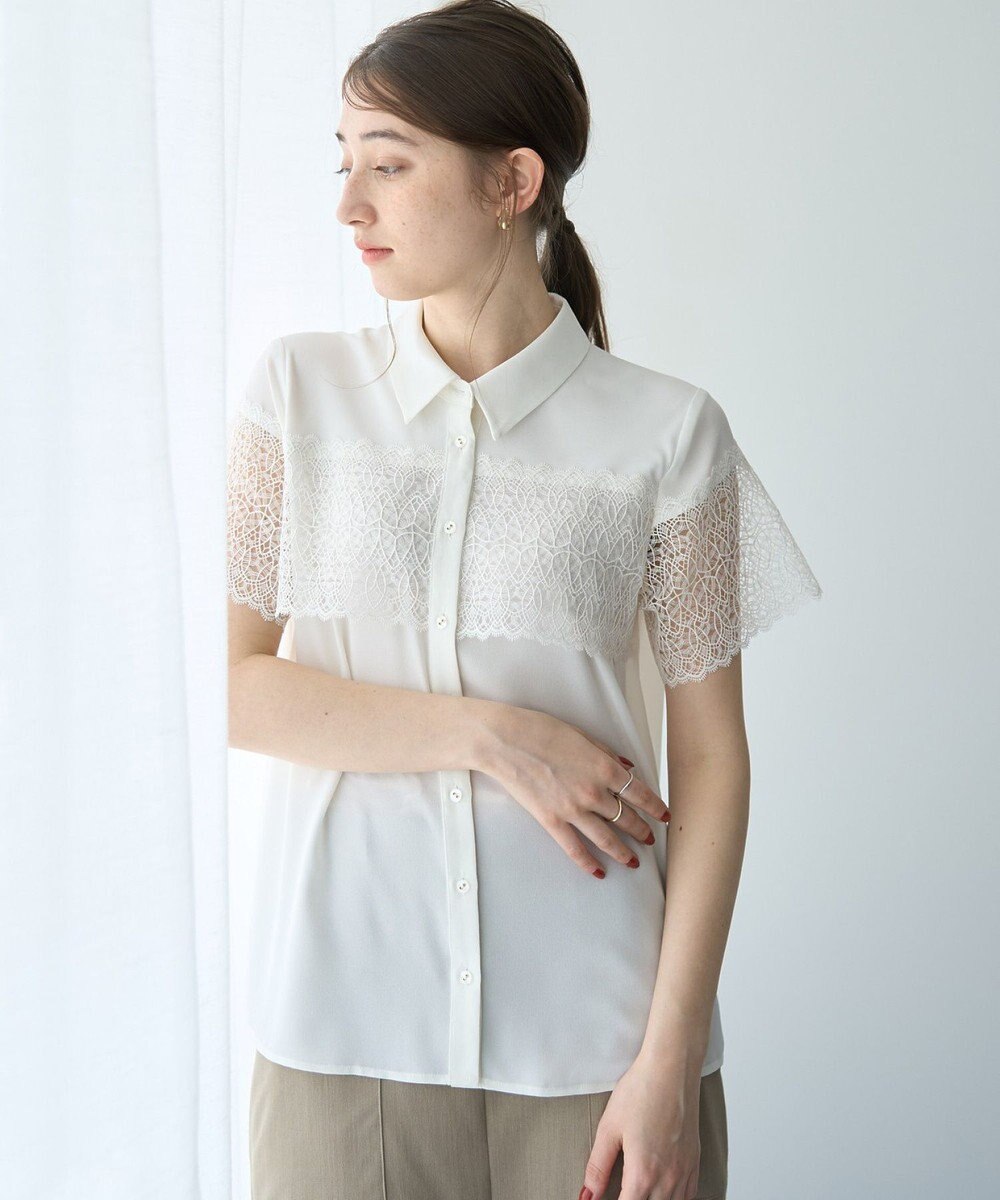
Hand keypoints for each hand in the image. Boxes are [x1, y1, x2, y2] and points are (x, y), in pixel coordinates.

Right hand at [480, 704, 670, 876]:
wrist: (505, 741)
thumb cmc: (541, 731)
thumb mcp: (582, 735)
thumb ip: (607, 754)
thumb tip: (627, 767)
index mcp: (604, 767)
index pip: (639, 793)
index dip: (656, 807)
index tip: (664, 815)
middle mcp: (593, 792)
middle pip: (627, 818)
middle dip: (642, 830)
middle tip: (651, 839)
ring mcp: (573, 809)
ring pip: (607, 839)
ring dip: (624, 852)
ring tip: (634, 861)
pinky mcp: (551, 821)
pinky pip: (575, 849)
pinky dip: (589, 863)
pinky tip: (599, 872)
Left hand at [579, 1055, 702, 1199]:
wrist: (672, 1068)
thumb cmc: (640, 1092)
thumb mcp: (609, 1128)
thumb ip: (598, 1167)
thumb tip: (587, 1195)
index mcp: (642, 1174)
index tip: (604, 1199)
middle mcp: (667, 1179)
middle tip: (620, 1189)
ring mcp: (684, 1172)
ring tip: (638, 1190)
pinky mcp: (695, 1161)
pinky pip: (689, 1196)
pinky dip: (674, 1199)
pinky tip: (662, 1191)